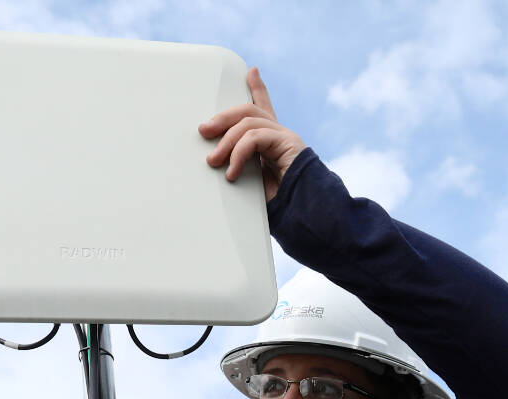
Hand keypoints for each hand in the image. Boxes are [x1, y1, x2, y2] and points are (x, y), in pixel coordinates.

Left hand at [200, 67, 305, 202]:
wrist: (304, 217)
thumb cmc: (280, 208)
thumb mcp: (251, 184)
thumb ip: (240, 168)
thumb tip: (215, 161)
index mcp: (273, 143)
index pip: (264, 108)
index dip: (259, 88)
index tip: (251, 72)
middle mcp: (280, 135)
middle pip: (248, 110)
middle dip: (223, 117)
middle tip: (203, 131)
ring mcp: (285, 137)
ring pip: (248, 121)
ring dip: (226, 141)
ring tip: (214, 161)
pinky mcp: (288, 143)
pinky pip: (255, 137)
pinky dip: (239, 153)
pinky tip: (233, 172)